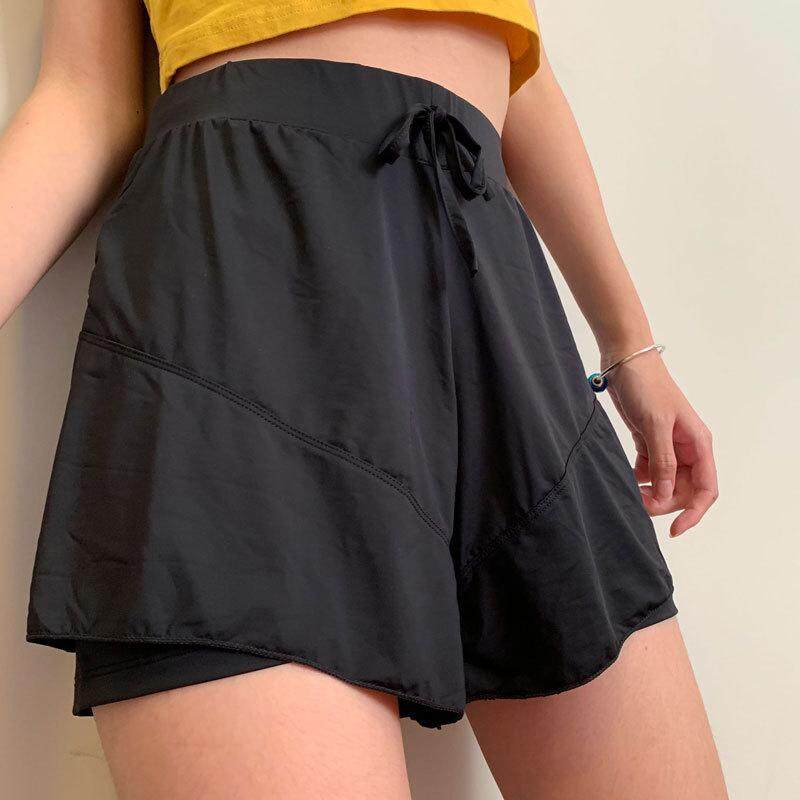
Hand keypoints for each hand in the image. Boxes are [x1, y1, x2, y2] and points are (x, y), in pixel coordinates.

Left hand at [601, 349, 717, 536]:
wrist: (625, 361)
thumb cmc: (646, 386)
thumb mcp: (655, 424)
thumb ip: (662, 461)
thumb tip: (665, 494)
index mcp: (698, 443)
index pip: (705, 488)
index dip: (693, 512)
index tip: (674, 529)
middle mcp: (686, 447)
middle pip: (683, 490)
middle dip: (664, 502)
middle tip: (639, 504)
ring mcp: (667, 445)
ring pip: (664, 483)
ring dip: (650, 493)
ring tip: (629, 493)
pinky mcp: (647, 442)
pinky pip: (648, 471)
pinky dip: (638, 480)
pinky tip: (626, 480)